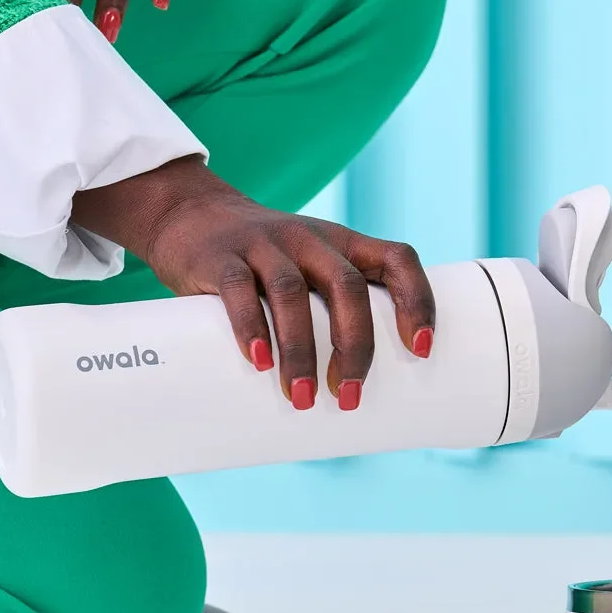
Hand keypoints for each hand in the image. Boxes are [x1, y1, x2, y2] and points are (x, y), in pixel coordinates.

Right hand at [71, 157, 436, 410]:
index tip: (422, 350)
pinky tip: (260, 362)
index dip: (417, 300)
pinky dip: (252, 328)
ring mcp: (265, 244)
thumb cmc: (265, 262)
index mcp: (343, 244)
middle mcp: (310, 239)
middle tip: (349, 397)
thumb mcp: (309, 268)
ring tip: (303, 397)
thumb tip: (358, 390)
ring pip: (292, 294)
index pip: (397, 259)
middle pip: (346, 287)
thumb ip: (334, 310)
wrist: (189, 215)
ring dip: (302, 351)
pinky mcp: (221, 257)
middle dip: (355, 347)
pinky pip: (239, 290)